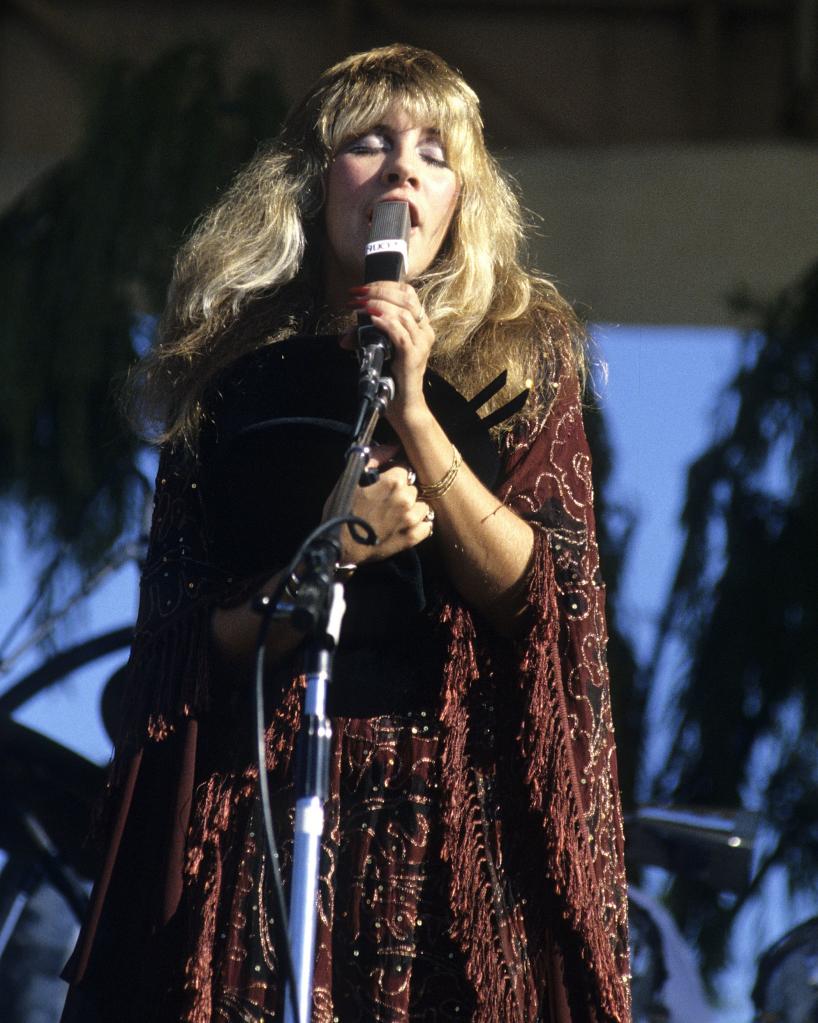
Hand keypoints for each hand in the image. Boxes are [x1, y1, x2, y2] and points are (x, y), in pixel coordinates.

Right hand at [328, 444, 433, 564]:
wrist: (338, 546)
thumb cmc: (341, 510)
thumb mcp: (352, 478)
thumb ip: (375, 458)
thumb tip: (393, 446)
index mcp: (393, 481)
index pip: (404, 468)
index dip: (394, 474)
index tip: (385, 482)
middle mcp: (406, 499)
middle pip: (413, 488)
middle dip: (403, 492)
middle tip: (386, 501)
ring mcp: (411, 520)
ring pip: (423, 506)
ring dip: (412, 509)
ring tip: (395, 515)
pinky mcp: (412, 538)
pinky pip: (427, 526)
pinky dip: (418, 526)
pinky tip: (403, 526)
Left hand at [346, 282, 432, 429]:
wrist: (403, 404)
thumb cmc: (392, 376)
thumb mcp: (379, 350)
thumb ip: (366, 338)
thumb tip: (345, 336)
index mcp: (420, 325)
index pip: (407, 293)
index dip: (385, 285)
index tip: (363, 288)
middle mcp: (424, 331)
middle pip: (406, 298)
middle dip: (378, 292)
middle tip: (358, 295)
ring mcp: (421, 343)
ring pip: (403, 313)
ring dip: (378, 306)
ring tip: (360, 306)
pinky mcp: (413, 356)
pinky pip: (400, 334)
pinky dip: (385, 323)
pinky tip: (373, 320)